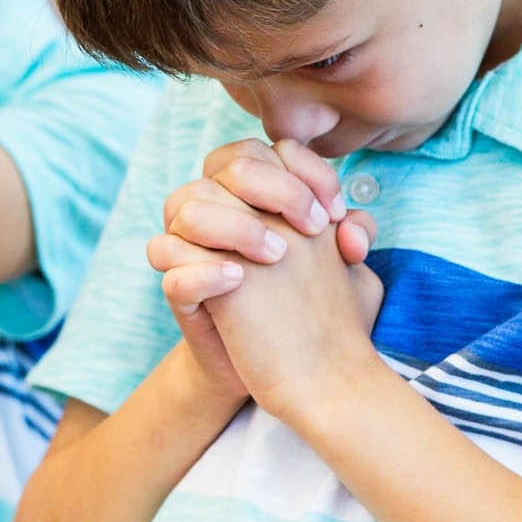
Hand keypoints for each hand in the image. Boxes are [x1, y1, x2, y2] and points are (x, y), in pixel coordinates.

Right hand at [151, 141, 385, 420]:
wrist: (284, 372)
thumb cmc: (310, 306)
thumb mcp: (346, 270)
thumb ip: (355, 236)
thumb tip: (351, 233)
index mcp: (248, 193)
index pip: (261, 148)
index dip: (303, 170)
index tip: (335, 212)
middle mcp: (214, 210)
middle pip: (225, 164)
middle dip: (277, 190)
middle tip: (312, 229)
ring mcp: (190, 248)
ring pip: (185, 206)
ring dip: (236, 225)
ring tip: (276, 257)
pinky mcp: (178, 289)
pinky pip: (166, 260)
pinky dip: (202, 268)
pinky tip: (238, 280)